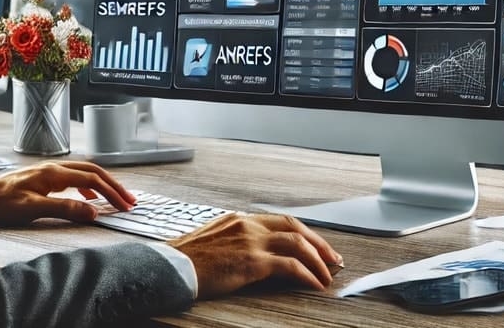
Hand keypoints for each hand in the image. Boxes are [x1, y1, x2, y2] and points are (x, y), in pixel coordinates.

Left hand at [0, 161, 135, 225]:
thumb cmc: (1, 202)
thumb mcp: (33, 209)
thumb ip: (65, 209)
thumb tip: (93, 212)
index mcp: (54, 174)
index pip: (92, 180)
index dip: (111, 192)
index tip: (124, 205)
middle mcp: (55, 168)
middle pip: (94, 172)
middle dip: (114, 185)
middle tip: (130, 200)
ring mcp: (50, 171)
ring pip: (85, 173)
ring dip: (103, 184)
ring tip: (116, 197)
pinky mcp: (45, 177)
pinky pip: (75, 177)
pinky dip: (89, 186)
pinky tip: (89, 198)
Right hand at [167, 213, 342, 297]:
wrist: (170, 267)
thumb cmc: (185, 260)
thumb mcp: (213, 242)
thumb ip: (235, 242)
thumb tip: (255, 255)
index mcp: (239, 219)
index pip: (281, 221)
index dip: (304, 234)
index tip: (317, 246)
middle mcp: (247, 225)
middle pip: (295, 228)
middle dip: (319, 244)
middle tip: (334, 259)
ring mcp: (250, 241)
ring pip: (297, 244)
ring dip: (318, 260)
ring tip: (328, 275)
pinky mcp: (251, 261)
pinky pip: (290, 265)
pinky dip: (307, 275)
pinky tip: (314, 284)